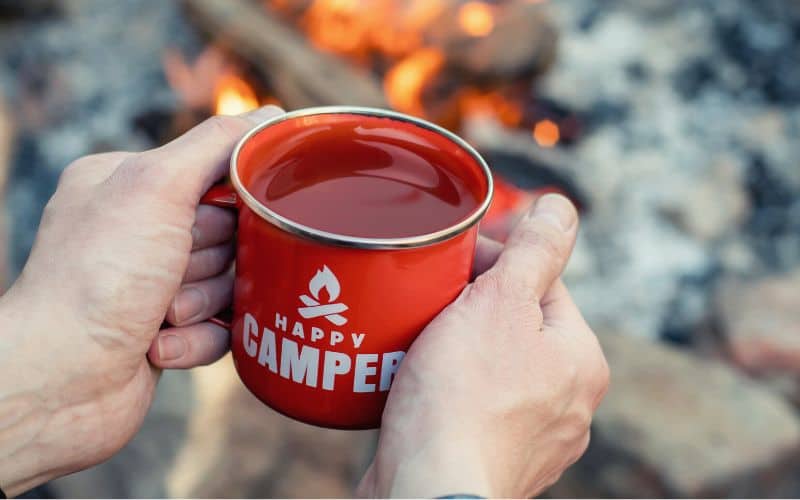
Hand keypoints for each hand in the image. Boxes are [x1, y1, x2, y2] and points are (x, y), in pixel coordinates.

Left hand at [0, 106, 282, 495]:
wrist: (58, 380)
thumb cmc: (97, 278)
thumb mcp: (156, 187)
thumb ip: (216, 145)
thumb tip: (270, 116)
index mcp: (128, 185)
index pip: (214, 175)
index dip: (229, 201)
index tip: (228, 217)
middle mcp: (138, 232)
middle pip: (229, 234)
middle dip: (211, 260)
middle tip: (173, 272)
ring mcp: (153, 284)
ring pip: (229, 283)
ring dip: (202, 302)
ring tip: (162, 314)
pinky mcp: (169, 331)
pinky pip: (222, 328)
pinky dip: (198, 339)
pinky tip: (160, 344)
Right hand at [358, 195, 609, 497]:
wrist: (430, 491)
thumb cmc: (464, 400)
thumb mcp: (500, 303)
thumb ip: (534, 252)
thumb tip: (562, 208)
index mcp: (581, 360)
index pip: (541, 284)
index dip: (494, 262)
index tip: (450, 261)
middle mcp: (569, 404)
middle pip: (515, 327)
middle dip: (471, 307)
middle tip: (426, 299)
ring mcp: (533, 441)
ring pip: (491, 369)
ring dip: (455, 350)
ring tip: (413, 341)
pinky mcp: (493, 463)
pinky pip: (471, 409)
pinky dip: (446, 394)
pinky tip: (416, 388)